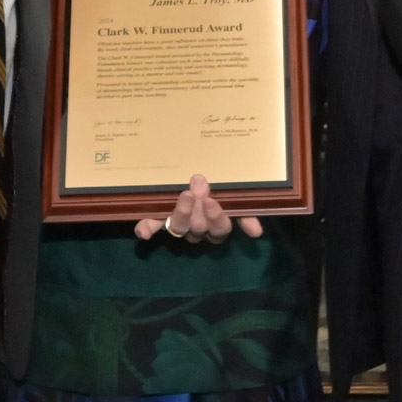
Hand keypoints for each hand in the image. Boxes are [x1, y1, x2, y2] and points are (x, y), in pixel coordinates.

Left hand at [134, 175, 262, 243]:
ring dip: (182, 213)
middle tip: (198, 186)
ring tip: (184, 195)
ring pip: (179, 228)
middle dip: (199, 208)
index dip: (216, 219)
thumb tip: (257, 232)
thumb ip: (246, 211)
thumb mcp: (235, 195)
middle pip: (199, 228)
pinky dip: (147, 228)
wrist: (192, 169)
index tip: (213, 201)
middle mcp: (196, 229)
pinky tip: (144, 232)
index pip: (219, 230)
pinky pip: (151, 226)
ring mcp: (177, 224)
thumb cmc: (219, 182)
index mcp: (215, 225)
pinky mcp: (157, 217)